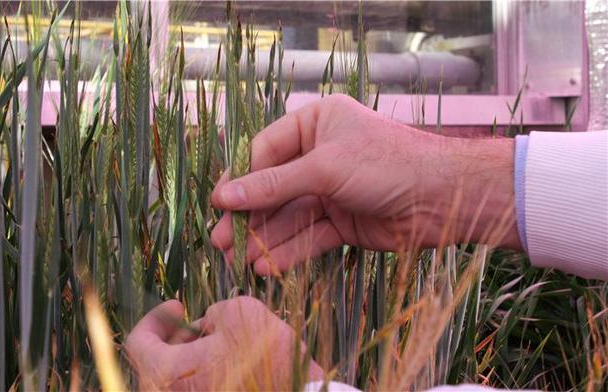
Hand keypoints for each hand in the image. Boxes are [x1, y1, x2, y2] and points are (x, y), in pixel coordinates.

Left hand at [124, 296, 322, 389]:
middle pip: (153, 364)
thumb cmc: (267, 356)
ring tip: (217, 339)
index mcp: (166, 372)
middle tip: (197, 321)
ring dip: (188, 355)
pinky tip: (226, 360)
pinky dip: (201, 373)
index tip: (178, 305)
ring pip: (174, 379)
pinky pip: (192, 390)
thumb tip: (205, 324)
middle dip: (174, 336)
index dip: (156, 318)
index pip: (138, 343)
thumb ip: (211, 312)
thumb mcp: (239, 311)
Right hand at [211, 94, 519, 274]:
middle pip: (273, 188)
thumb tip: (222, 198)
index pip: (265, 152)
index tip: (219, 205)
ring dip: (264, 238)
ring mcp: (331, 190)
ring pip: (289, 216)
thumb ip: (272, 186)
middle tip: (221, 240)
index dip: (241, 180)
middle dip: (249, 215)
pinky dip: (289, 251)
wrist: (444, 198)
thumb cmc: (386, 164)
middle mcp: (320, 155)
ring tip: (237, 260)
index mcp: (315, 125)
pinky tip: (267, 266)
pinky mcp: (343, 222)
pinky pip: (309, 236)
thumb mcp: (324, 169)